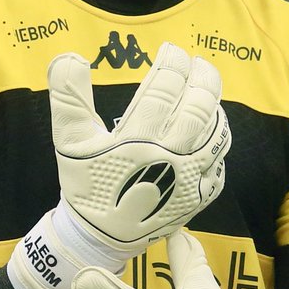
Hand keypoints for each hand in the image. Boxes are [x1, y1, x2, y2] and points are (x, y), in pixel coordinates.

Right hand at [0, 43, 228, 288]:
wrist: (98, 238)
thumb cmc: (86, 185)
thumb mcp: (69, 141)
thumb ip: (68, 97)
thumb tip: (70, 56)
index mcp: (137, 141)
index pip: (164, 89)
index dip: (172, 63)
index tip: (171, 51)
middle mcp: (169, 158)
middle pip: (198, 107)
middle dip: (202, 77)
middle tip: (198, 63)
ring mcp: (189, 180)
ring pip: (216, 134)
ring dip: (214, 106)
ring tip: (207, 89)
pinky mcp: (199, 197)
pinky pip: (220, 164)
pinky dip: (218, 141)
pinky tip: (211, 128)